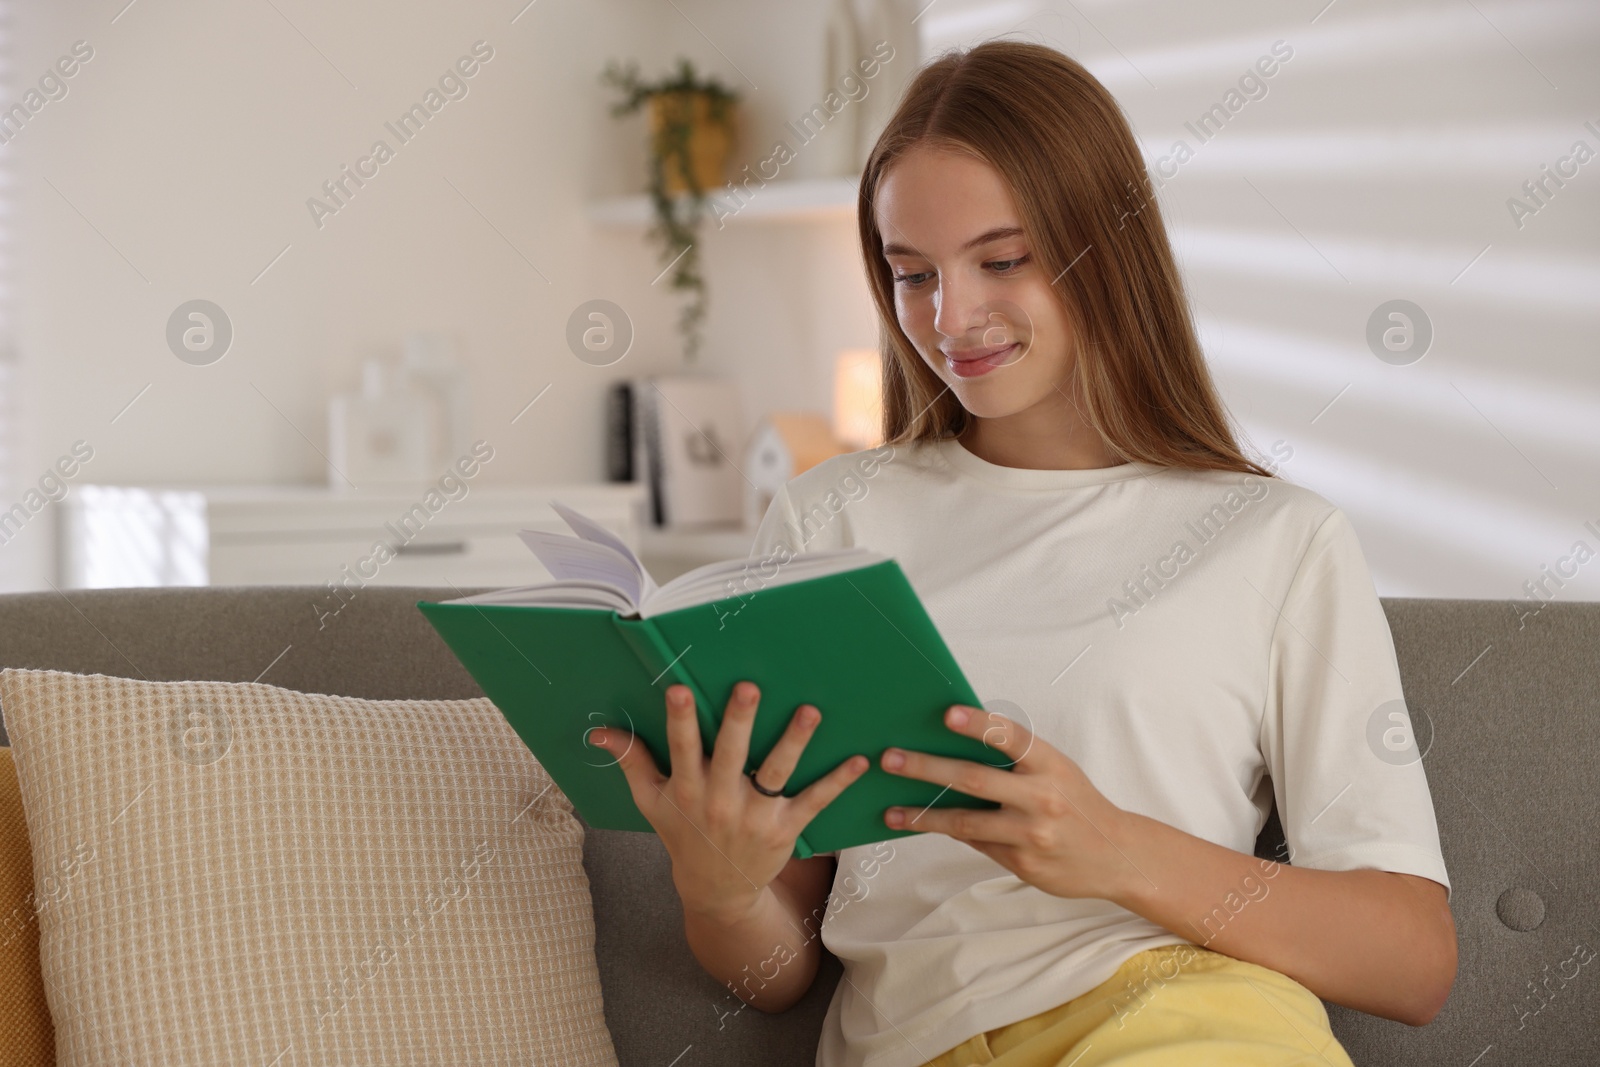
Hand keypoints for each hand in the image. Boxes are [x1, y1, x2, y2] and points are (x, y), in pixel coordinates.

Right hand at [588, 680, 867, 921]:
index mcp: (688, 790)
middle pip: (731, 756)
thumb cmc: (682, 835)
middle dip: (739, 722)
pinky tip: (858, 759)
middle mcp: (720, 801)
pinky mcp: (786, 829)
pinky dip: (837, 782)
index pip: (681, 749)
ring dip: (794, 742)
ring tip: (810, 712)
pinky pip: (814, 802)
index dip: (680, 721)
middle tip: (748, 687)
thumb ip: (632, 762)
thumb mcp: (652, 802)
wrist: (717, 891)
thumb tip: (600, 730)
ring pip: (776, 774)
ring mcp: (755, 817)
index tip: (678, 689)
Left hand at [878, 703, 1144, 903]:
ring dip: (923, 815)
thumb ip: (1017, 762)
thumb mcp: (1058, 772)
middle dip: (927, 768)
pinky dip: (948, 832)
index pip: (1010, 737)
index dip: (978, 724)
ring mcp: (1031, 834)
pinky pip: (976, 844)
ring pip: (966, 822)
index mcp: (1051, 765)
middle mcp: (1042, 798)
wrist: (1118, 855)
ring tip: (891, 810)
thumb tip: (957, 746)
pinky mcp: (1023, 863)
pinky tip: (921, 825)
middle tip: (890, 758)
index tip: (946, 713)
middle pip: (974, 780)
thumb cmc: (1077, 803)